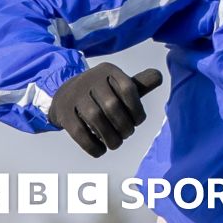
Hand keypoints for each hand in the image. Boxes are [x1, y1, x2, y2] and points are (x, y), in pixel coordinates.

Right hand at [47, 62, 162, 157]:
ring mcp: (74, 96)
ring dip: (110, 136)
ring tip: (116, 144)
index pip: (128, 88)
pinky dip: (92, 145)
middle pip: (112, 105)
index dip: (136, 108)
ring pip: (95, 118)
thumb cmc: (102, 92)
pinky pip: (78, 131)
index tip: (138, 121)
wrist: (65, 95)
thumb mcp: (119, 84)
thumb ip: (140, 84)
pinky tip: (101, 151)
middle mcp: (90, 80)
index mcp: (108, 71)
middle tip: (128, 134)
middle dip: (124, 125)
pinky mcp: (63, 113)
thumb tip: (159, 76)